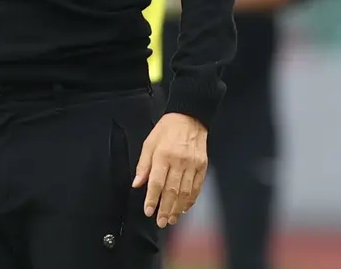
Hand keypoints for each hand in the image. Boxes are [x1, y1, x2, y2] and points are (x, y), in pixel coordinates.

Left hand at [133, 112, 208, 226]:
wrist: (189, 118)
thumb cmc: (166, 130)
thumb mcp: (149, 143)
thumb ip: (143, 165)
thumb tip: (137, 183)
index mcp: (163, 155)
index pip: (156, 182)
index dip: (152, 199)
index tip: (148, 211)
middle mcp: (179, 162)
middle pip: (172, 190)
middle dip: (165, 208)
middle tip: (161, 222)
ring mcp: (193, 165)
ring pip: (185, 192)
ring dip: (178, 208)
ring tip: (171, 219)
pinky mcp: (202, 167)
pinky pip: (197, 187)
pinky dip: (191, 200)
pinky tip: (184, 208)